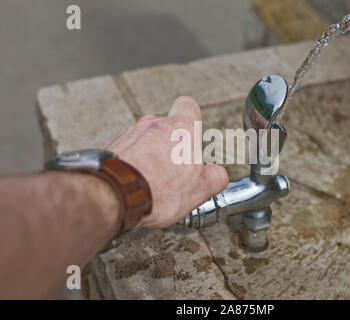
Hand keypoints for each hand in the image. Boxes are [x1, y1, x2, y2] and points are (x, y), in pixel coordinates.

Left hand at [99, 96, 228, 227]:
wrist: (115, 195)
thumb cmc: (157, 189)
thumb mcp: (199, 189)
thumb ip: (214, 178)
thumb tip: (218, 175)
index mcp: (180, 129)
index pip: (188, 106)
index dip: (192, 117)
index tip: (193, 132)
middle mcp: (153, 124)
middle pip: (165, 128)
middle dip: (169, 147)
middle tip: (173, 172)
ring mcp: (128, 133)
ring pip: (143, 140)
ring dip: (147, 156)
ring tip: (149, 182)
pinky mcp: (109, 145)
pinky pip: (124, 151)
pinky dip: (129, 163)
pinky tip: (131, 183)